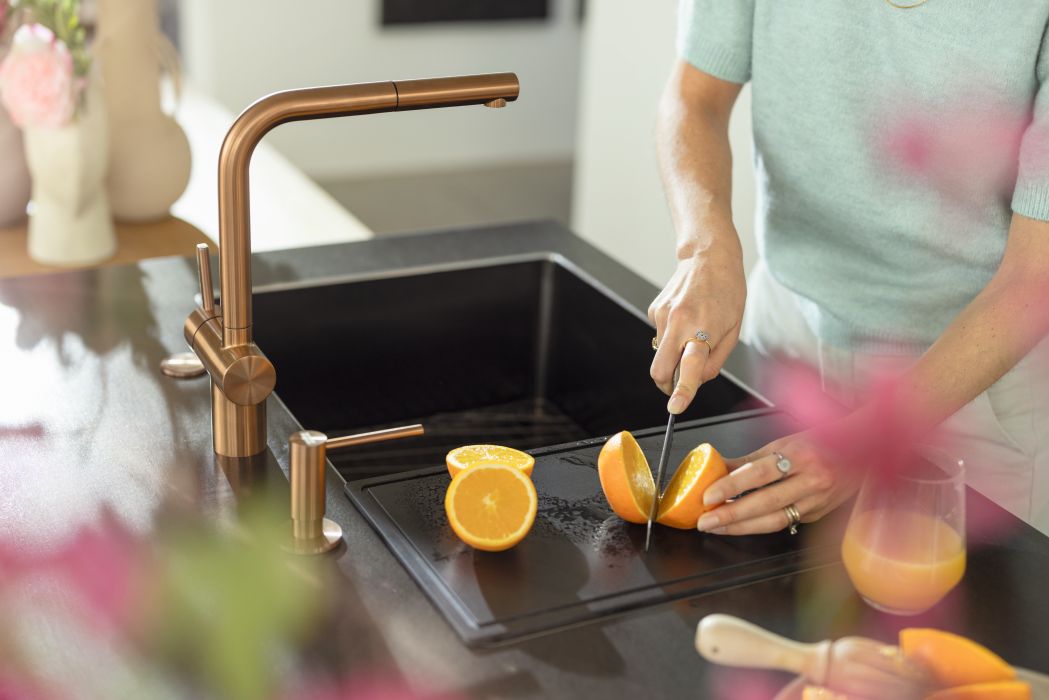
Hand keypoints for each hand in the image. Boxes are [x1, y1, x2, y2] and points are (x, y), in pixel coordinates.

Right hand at [648, 248, 745, 413]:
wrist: (708, 256)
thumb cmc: (727, 293)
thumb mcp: (733, 330)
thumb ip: (715, 360)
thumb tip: (695, 380)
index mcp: (703, 329)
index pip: (689, 367)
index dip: (682, 391)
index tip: (676, 407)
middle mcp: (678, 323)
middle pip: (659, 370)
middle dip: (667, 385)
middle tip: (680, 385)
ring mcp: (662, 315)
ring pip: (661, 354)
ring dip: (674, 355)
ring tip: (693, 333)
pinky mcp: (654, 310)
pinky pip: (660, 336)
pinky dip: (671, 337)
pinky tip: (685, 318)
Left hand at [695, 431, 860, 534]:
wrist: (865, 451)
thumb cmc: (823, 442)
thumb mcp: (785, 442)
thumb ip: (751, 459)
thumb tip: (717, 467)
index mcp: (801, 455)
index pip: (760, 473)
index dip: (731, 486)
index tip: (708, 495)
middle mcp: (812, 479)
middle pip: (765, 502)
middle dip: (731, 515)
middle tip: (705, 520)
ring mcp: (818, 501)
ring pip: (775, 520)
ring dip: (742, 526)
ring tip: (717, 527)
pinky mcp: (818, 515)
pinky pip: (785, 522)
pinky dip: (760, 525)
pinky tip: (741, 526)